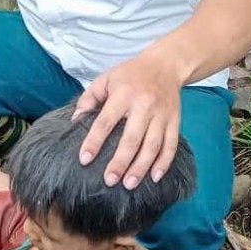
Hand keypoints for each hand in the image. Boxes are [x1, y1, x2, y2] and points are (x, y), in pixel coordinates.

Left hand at [74, 52, 182, 189]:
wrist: (166, 65)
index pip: (106, 122)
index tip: (84, 159)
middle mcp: (144, 105)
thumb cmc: (131, 75)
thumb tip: (76, 121)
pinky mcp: (175, 120)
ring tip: (129, 184)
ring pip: (152, 145)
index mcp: (123, 94)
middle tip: (109, 180)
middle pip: (132, 139)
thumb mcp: (106, 79)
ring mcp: (162, 114)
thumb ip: (89, 98)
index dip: (94, 141)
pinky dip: (164, 162)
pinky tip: (155, 177)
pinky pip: (171, 145)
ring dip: (141, 167)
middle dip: (120, 162)